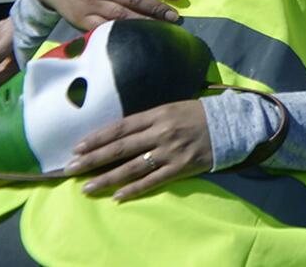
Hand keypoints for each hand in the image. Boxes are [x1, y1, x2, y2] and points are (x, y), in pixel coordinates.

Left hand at [67, 99, 212, 199]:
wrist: (234, 124)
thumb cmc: (200, 115)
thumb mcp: (173, 108)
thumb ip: (149, 120)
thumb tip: (119, 134)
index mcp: (159, 114)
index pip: (120, 127)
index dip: (97, 138)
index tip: (77, 148)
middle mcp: (162, 132)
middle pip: (120, 148)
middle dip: (92, 160)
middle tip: (70, 169)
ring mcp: (171, 151)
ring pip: (132, 167)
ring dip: (107, 179)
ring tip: (87, 188)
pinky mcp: (182, 167)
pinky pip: (153, 180)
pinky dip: (134, 189)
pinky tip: (118, 196)